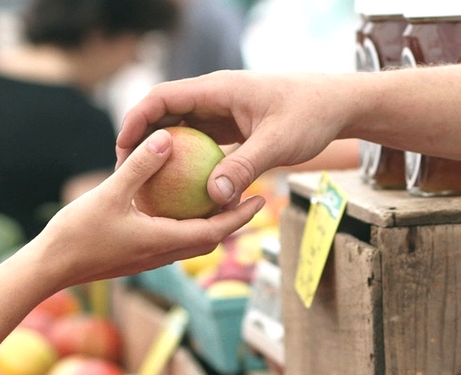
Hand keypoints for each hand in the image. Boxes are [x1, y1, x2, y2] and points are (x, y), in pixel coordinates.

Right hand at [38, 128, 264, 291]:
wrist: (50, 268)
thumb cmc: (77, 233)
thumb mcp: (109, 193)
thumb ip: (140, 167)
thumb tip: (167, 138)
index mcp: (165, 242)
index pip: (216, 231)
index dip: (241, 216)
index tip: (261, 199)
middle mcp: (163, 254)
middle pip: (210, 238)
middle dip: (233, 220)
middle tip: (249, 195)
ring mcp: (150, 258)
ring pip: (191, 241)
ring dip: (210, 223)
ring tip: (219, 198)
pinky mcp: (137, 256)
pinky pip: (171, 239)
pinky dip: (184, 224)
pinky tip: (176, 204)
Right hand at [116, 71, 346, 209]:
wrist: (338, 105)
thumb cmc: (311, 116)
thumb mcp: (277, 144)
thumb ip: (244, 168)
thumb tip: (213, 197)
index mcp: (218, 90)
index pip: (162, 98)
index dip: (136, 121)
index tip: (122, 150)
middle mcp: (216, 97)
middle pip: (166, 114)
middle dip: (143, 141)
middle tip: (128, 174)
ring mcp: (224, 112)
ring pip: (183, 130)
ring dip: (166, 154)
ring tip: (149, 185)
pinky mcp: (234, 127)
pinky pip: (204, 144)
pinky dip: (191, 162)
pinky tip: (186, 191)